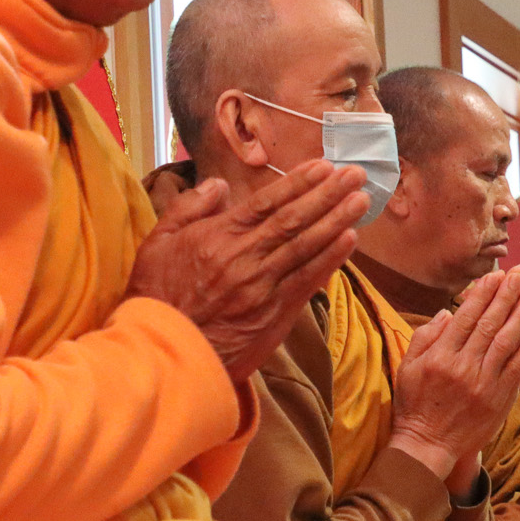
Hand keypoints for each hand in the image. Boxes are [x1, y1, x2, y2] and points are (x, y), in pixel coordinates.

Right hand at [128, 159, 368, 382]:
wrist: (164, 354)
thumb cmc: (157, 297)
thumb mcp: (157, 242)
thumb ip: (187, 207)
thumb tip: (219, 184)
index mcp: (218, 236)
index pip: (267, 203)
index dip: (299, 183)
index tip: (324, 166)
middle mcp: (245, 257)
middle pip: (294, 219)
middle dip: (328, 194)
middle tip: (357, 173)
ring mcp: (263, 286)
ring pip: (307, 246)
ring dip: (338, 220)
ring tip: (362, 199)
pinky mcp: (275, 315)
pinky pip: (308, 281)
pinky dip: (331, 259)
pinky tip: (350, 240)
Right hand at [388, 266, 519, 491]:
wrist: (428, 445)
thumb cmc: (415, 405)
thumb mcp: (407, 368)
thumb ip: (425, 337)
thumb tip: (447, 314)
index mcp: (440, 356)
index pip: (466, 317)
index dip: (483, 294)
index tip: (496, 275)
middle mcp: (463, 366)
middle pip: (489, 323)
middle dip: (507, 295)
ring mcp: (483, 383)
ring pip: (506, 341)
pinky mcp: (498, 399)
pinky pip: (517, 368)